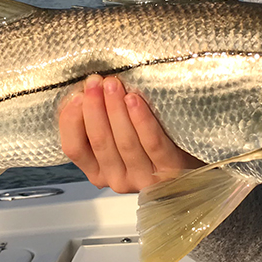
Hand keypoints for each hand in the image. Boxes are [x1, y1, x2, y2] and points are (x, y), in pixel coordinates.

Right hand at [58, 74, 203, 192]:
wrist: (190, 166)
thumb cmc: (149, 145)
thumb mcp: (118, 137)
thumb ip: (99, 123)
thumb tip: (82, 92)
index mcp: (98, 172)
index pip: (74, 148)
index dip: (71, 121)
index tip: (76, 95)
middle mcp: (117, 179)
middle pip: (100, 142)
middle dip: (94, 108)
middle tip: (95, 81)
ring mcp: (142, 178)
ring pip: (124, 142)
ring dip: (115, 109)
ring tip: (113, 84)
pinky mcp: (169, 171)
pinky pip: (152, 143)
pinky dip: (142, 120)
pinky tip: (134, 100)